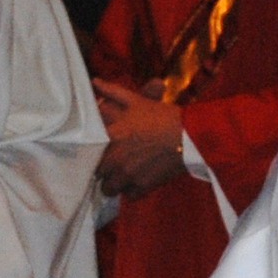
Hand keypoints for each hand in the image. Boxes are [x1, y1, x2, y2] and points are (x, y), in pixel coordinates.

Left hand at [94, 77, 191, 197]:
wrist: (190, 136)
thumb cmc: (161, 116)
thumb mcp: (136, 101)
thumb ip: (112, 92)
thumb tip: (95, 82)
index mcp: (110, 137)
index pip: (87, 152)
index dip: (90, 153)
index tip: (95, 151)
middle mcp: (115, 160)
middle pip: (96, 173)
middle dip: (102, 169)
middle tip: (109, 164)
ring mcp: (128, 176)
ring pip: (109, 189)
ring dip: (113, 183)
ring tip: (121, 176)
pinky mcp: (143, 188)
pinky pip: (128, 196)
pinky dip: (131, 191)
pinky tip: (136, 182)